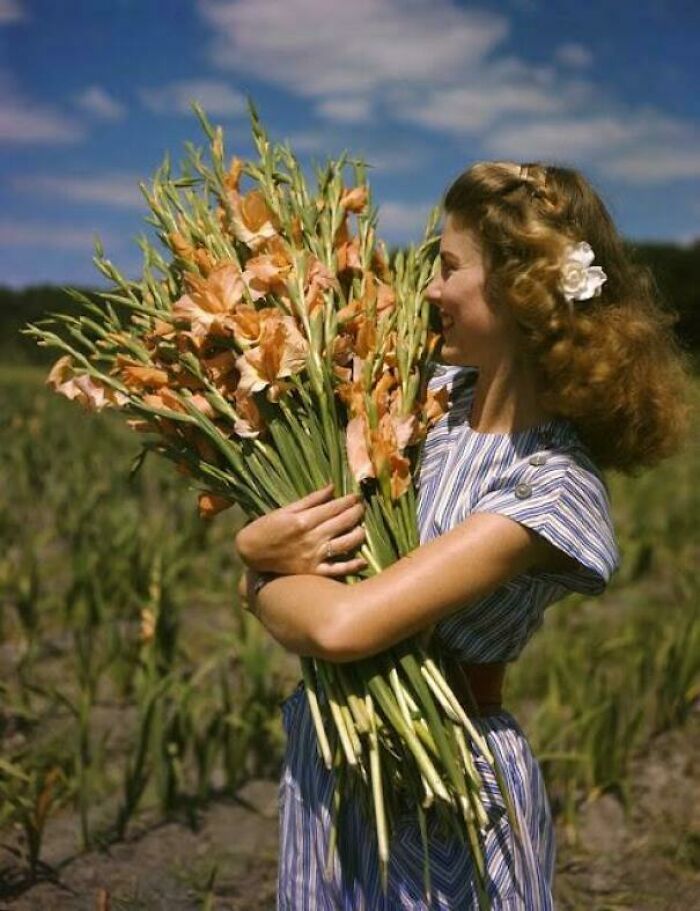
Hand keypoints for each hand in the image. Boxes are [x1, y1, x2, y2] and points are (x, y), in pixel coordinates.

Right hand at [234, 483, 367, 576]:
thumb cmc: (266, 527)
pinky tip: (363, 561)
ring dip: (358, 534)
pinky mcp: (313, 571)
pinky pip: (336, 570)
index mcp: (303, 521)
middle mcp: (311, 538)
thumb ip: (310, 500)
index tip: (357, 496)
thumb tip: (332, 487)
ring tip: (362, 528)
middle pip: (342, 523)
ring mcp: (314, 556)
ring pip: (344, 544)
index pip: (333, 508)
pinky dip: (351, 566)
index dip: (348, 501)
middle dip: (356, 513)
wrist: (250, 553)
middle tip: (362, 507)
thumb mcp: (285, 509)